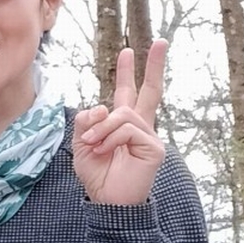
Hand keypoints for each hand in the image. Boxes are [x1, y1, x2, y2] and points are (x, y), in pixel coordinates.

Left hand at [73, 39, 167, 204]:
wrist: (107, 201)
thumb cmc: (97, 175)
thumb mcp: (81, 143)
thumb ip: (87, 121)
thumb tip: (100, 106)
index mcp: (122, 124)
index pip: (127, 93)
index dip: (128, 72)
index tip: (128, 50)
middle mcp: (139, 126)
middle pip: (150, 91)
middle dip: (154, 65)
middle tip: (162, 41)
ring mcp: (149, 136)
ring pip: (122, 113)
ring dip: (101, 128)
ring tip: (94, 145)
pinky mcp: (154, 147)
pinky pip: (126, 129)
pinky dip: (109, 139)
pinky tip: (105, 151)